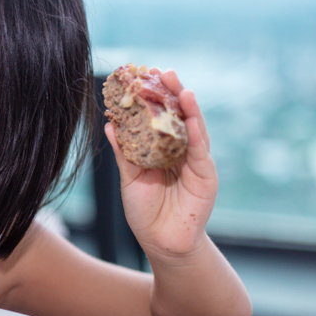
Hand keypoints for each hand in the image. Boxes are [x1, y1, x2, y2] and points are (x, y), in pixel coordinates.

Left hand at [104, 69, 216, 260]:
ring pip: (194, 130)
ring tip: (181, 88)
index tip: (144, 76)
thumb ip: (124, 153)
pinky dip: (197, 134)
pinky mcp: (206, 177)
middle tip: (163, 73)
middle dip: (173, 94)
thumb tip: (110, 125)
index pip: (161, 119)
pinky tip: (192, 118)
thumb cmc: (145, 212)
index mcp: (163, 150)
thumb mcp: (130, 177)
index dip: (155, 98)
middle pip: (179, 118)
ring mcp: (196, 163)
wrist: (161, 243)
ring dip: (189, 108)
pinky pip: (201, 152)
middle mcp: (182, 152)